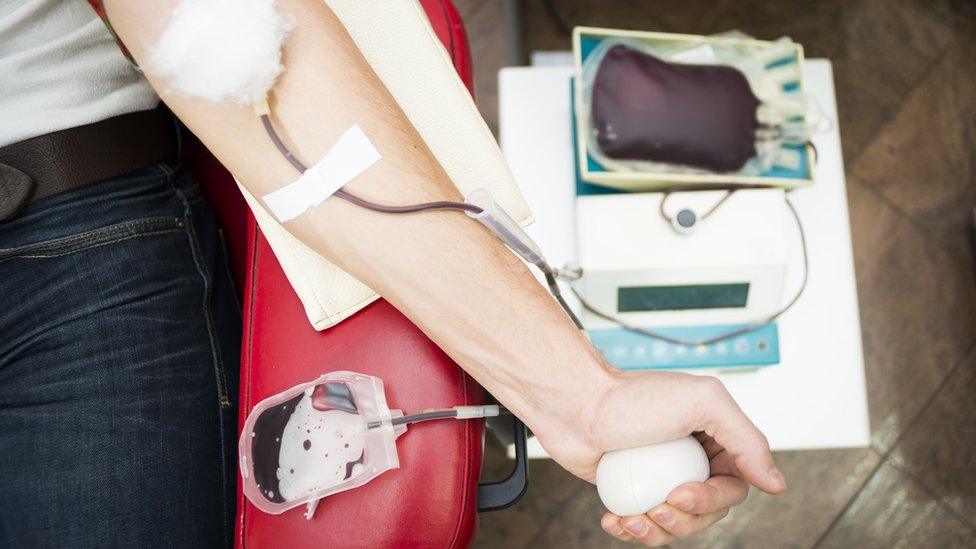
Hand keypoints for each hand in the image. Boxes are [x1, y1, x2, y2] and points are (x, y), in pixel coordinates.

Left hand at [531, 370, 785, 545]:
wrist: (573, 403)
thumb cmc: (630, 397)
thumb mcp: (702, 402)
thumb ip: (747, 440)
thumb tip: (776, 482)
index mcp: (715, 437)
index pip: (735, 486)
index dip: (712, 498)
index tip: (682, 492)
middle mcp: (691, 458)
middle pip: (708, 512)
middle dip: (684, 518)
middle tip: (658, 504)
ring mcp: (660, 477)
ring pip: (676, 524)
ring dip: (657, 530)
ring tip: (633, 517)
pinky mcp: (631, 491)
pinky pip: (643, 524)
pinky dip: (632, 529)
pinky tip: (616, 519)